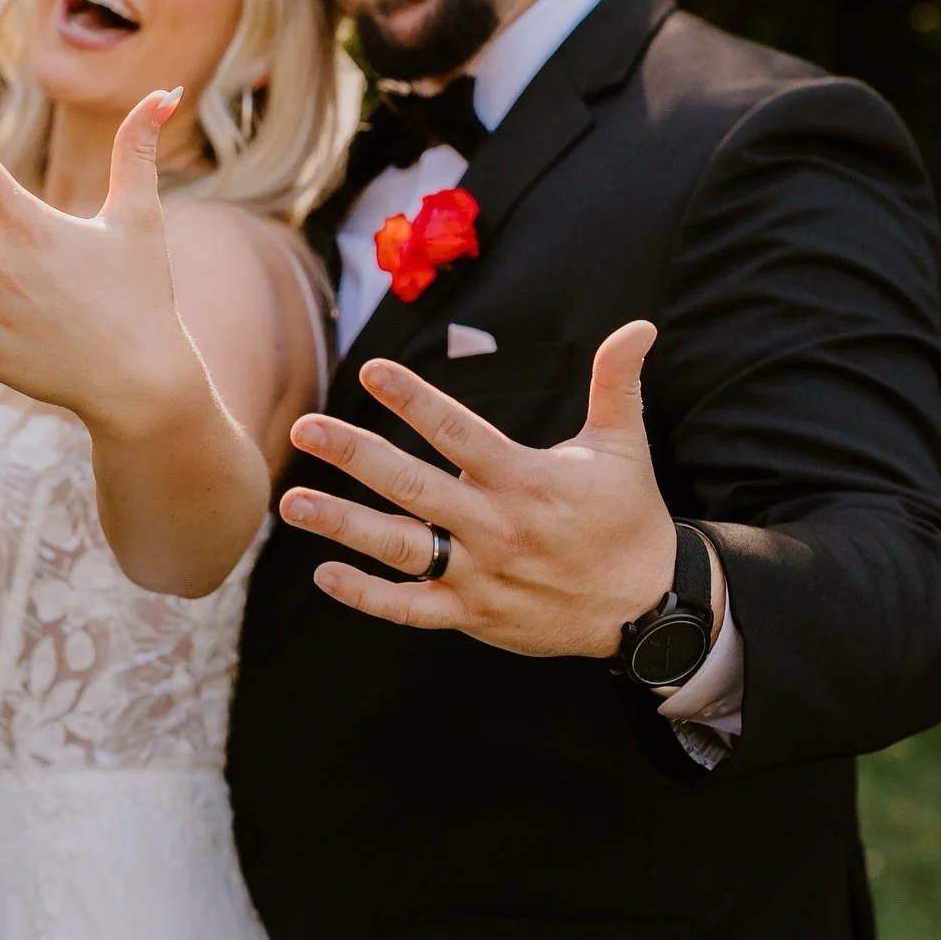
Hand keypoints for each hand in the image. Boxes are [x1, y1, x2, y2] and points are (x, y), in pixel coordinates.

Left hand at [278, 321, 677, 658]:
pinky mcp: (474, 615)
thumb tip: (641, 325)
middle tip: (303, 429)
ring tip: (291, 504)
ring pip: (401, 549)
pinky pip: (412, 609)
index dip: (414, 400)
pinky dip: (368, 597)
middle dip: (355, 456)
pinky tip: (325, 574)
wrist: (649, 609)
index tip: (371, 370)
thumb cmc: (629, 517)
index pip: (458, 432)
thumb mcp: (625, 446)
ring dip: (343, 526)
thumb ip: (617, 383)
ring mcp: (481, 574)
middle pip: (414, 488)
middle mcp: (496, 526)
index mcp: (525, 478)